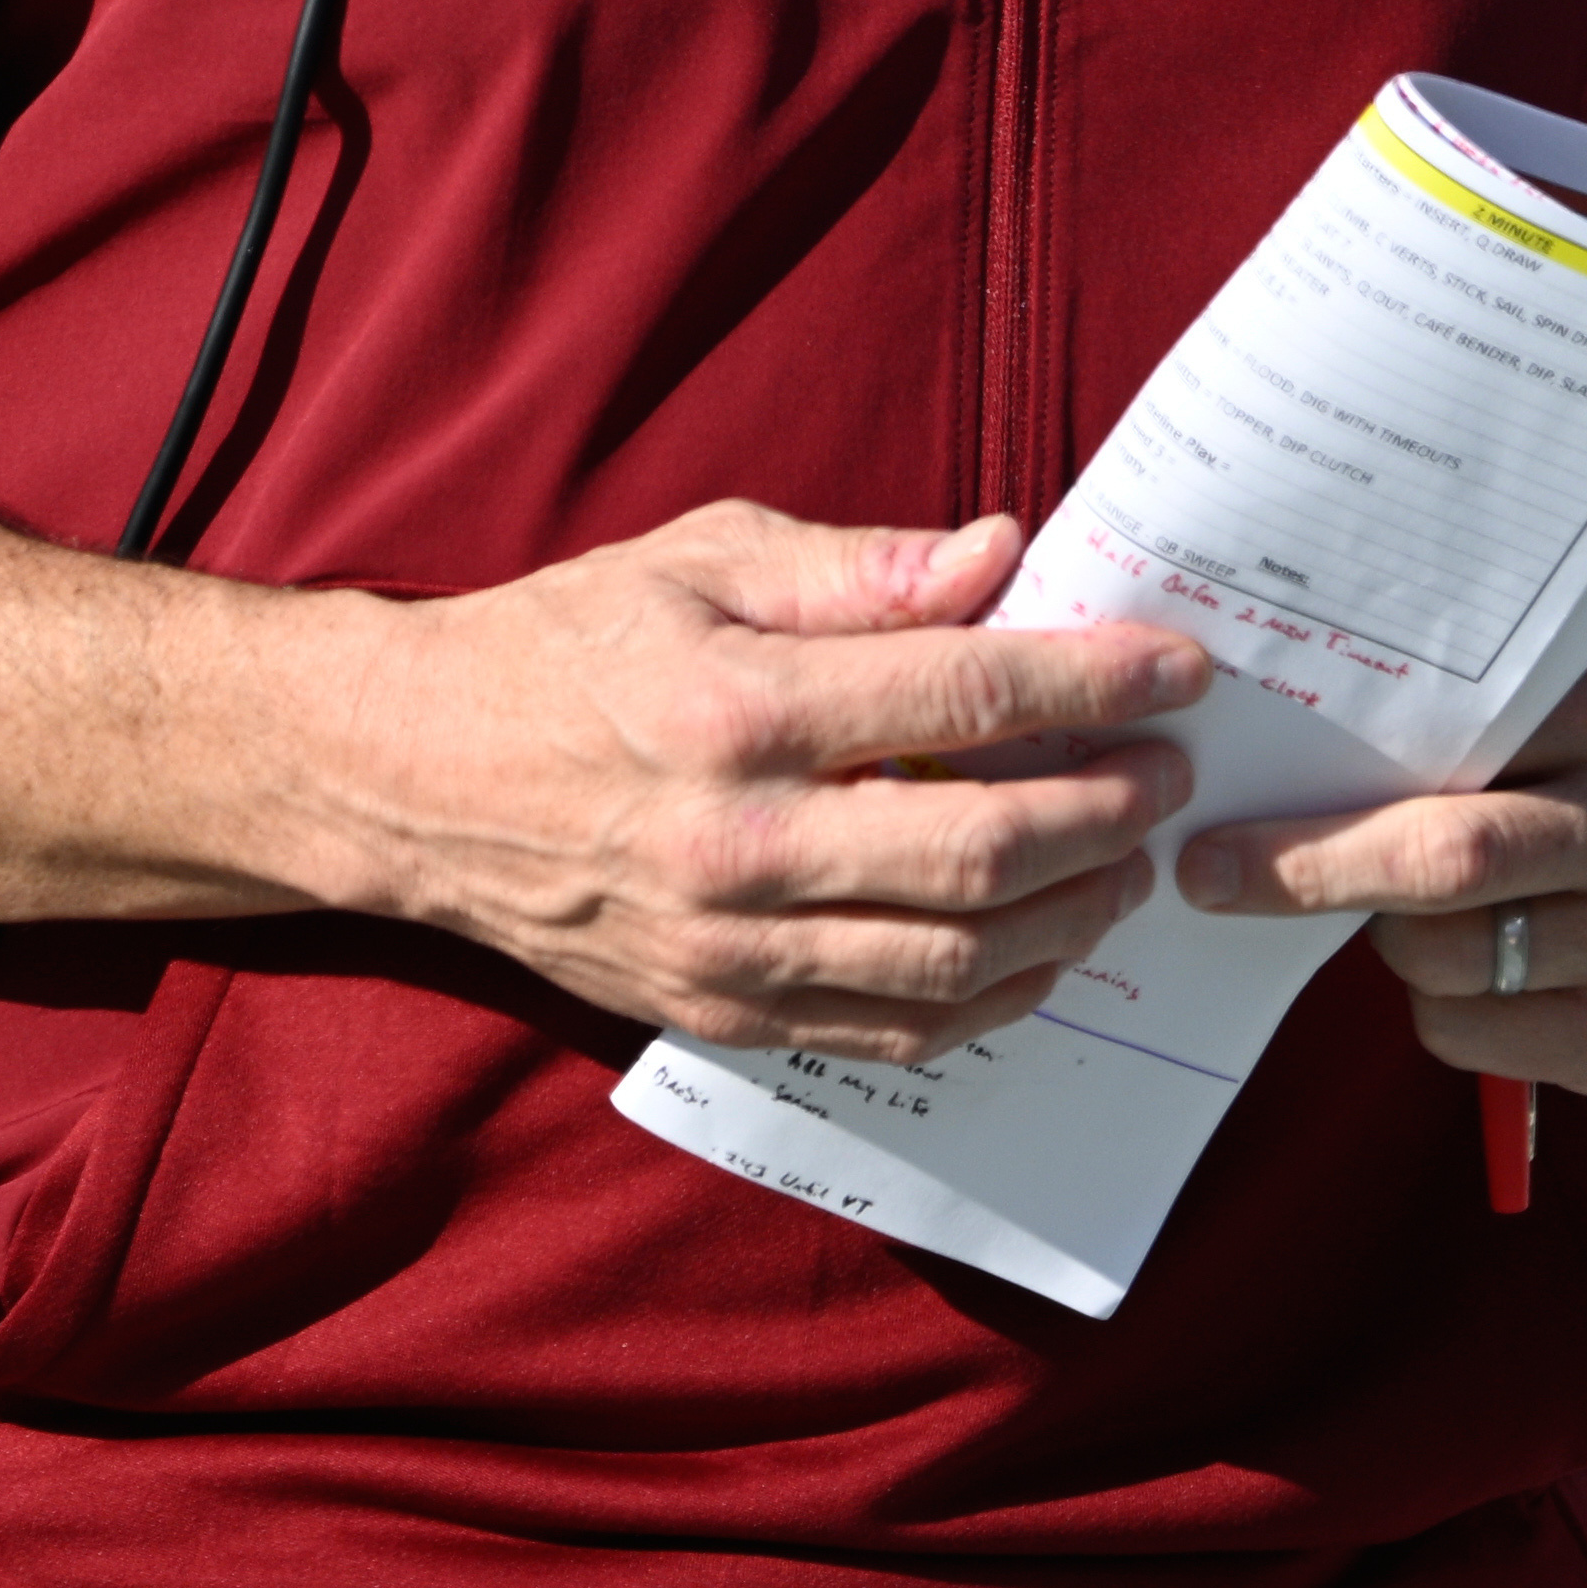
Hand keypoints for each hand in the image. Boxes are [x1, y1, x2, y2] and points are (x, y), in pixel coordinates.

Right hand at [319, 506, 1208, 1062]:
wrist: (410, 782)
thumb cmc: (562, 648)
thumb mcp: (696, 562)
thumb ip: (856, 569)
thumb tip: (1000, 555)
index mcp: (734, 706)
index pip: (963, 694)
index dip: (1094, 680)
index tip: (1177, 668)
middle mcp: (738, 841)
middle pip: (981, 848)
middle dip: (1108, 808)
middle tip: (1167, 770)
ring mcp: (730, 948)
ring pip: (957, 961)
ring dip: (1073, 912)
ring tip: (1125, 857)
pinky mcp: (723, 1014)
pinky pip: (895, 1032)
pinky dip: (995, 1000)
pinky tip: (1042, 947)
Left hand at [1171, 637, 1586, 1088]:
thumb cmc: (1579, 757)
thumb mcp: (1543, 693)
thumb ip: (1442, 697)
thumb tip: (1252, 728)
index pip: (1456, 744)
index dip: (1326, 787)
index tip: (1213, 811)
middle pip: (1449, 862)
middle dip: (1310, 874)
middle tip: (1208, 876)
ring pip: (1447, 958)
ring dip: (1386, 939)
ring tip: (1397, 904)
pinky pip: (1473, 1034)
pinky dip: (1433, 1009)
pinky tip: (1466, 965)